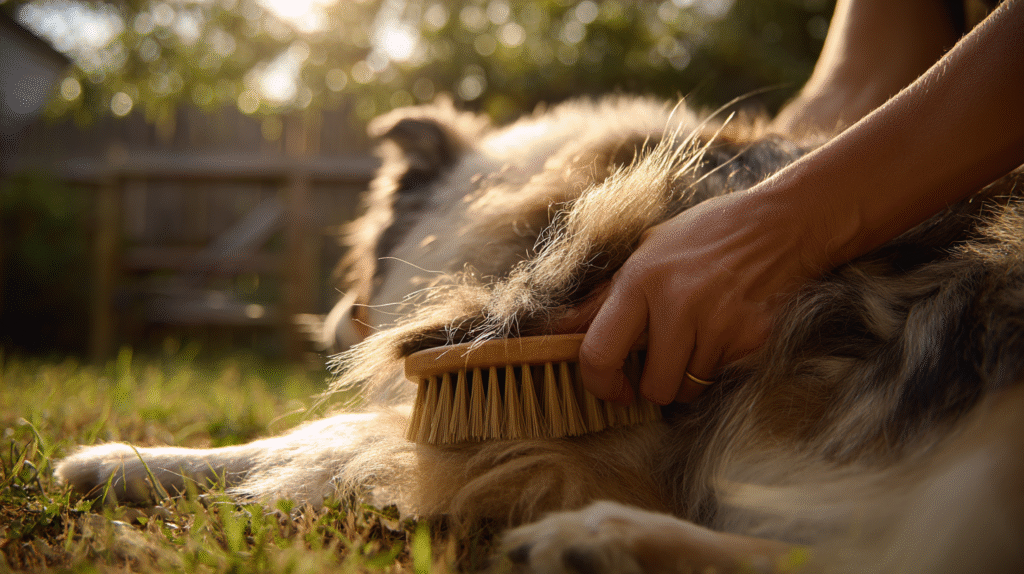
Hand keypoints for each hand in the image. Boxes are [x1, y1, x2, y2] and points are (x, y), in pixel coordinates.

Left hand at [559, 189, 827, 404]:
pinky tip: (727, 334)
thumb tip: (555, 329)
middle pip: (652, 388)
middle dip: (656, 386)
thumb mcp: (645, 253)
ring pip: (689, 390)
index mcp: (640, 280)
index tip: (614, 390)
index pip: (598, 353)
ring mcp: (719, 323)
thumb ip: (601, 299)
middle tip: (666, 362)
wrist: (782, 224)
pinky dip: (721, 369)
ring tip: (700, 341)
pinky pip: (723, 380)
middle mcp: (677, 302)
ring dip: (690, 378)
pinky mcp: (753, 339)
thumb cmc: (705, 237)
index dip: (600, 385)